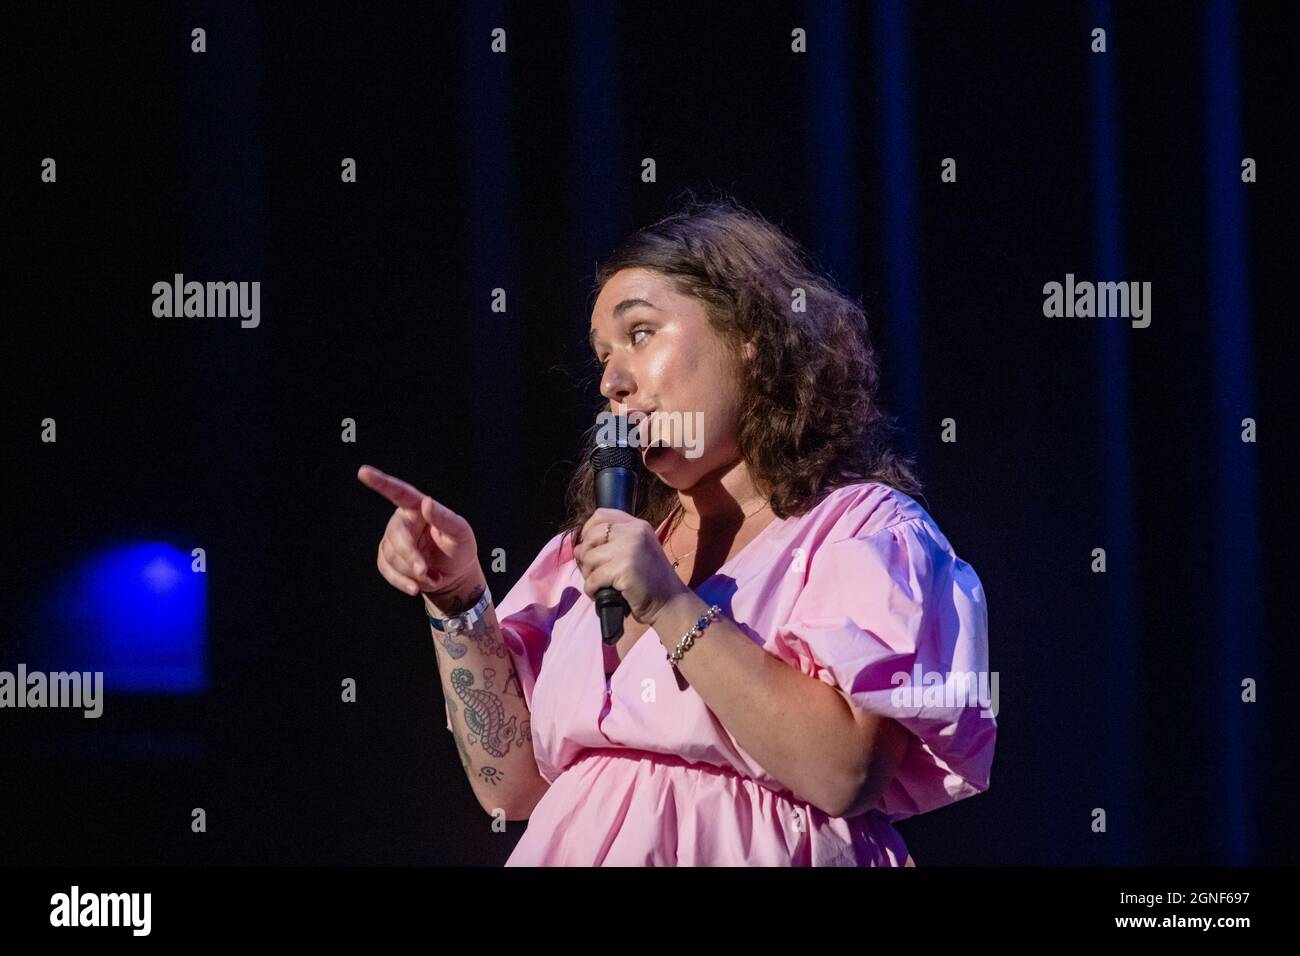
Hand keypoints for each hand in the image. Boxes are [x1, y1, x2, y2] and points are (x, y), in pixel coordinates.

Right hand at [357, 464, 479, 597]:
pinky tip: (415, 587)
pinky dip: (402, 582)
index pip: (399, 492)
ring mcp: (391, 539)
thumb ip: (445, 518)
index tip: (363, 471)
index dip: (380, 482)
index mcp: (419, 508)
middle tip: (426, 571)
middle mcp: (402, 520)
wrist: (453, 576)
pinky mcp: (386, 558)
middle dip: (411, 556)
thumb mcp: (460, 534)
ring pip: (391, 556)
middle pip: (396, 535)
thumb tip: (427, 502)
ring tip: (432, 575)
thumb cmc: (459, 549)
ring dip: (413, 572)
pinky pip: (386, 570)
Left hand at [573, 508, 689, 626]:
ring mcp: (630, 549)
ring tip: (600, 584)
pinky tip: (600, 594)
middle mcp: (634, 532)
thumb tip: (576, 549)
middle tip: (594, 572)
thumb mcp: (634, 553)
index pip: (601, 515)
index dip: (588, 530)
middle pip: (591, 535)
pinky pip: (593, 578)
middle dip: (585, 556)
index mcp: (638, 525)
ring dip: (588, 575)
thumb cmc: (650, 582)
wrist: (671, 603)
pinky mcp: (624, 569)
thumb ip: (609, 546)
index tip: (590, 548)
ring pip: (589, 557)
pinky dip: (591, 589)